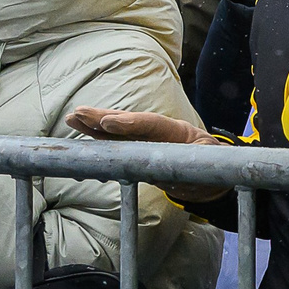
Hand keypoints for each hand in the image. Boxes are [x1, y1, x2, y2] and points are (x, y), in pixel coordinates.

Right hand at [66, 107, 227, 201]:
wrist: (215, 175)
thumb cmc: (213, 170)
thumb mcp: (206, 170)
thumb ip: (187, 170)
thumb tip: (167, 175)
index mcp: (178, 133)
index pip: (152, 124)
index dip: (131, 124)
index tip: (109, 122)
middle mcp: (160, 133)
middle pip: (129, 122)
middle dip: (103, 118)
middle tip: (79, 113)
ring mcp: (149, 140)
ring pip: (119, 131)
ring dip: (95, 125)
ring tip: (73, 117)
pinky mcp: (140, 151)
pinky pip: (117, 143)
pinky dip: (99, 138)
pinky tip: (82, 132)